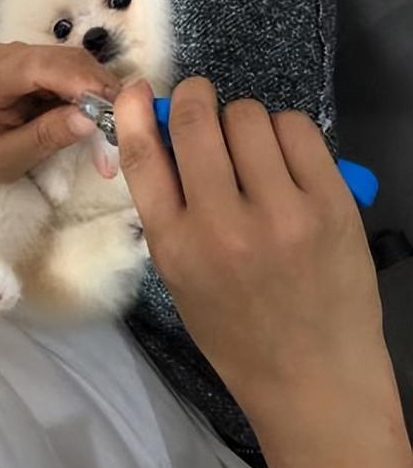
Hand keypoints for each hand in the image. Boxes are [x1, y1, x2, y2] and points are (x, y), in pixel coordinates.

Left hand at [0, 41, 119, 182]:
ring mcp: (17, 52)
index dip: (79, 81)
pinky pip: (68, 67)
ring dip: (97, 88)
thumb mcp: (7, 159)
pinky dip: (87, 88)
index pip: (39, 67)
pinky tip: (96, 111)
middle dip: (97, 86)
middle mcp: (3, 54)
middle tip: (124, 120)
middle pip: (62, 59)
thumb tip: (89, 120)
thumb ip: (46, 136)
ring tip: (113, 120)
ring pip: (71, 61)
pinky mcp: (31, 58)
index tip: (113, 105)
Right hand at [115, 77, 412, 467]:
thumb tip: (164, 134)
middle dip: (195, 99)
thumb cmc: (237, 331)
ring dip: (242, 121)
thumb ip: (169, 207)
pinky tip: (285, 158)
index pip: (143, 157)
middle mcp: (223, 223)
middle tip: (202, 107)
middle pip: (197, 119)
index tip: (138, 89)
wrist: (315, 378)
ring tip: (253, 151)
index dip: (136, 111)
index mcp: (176, 246)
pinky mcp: (331, 202)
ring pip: (248, 114)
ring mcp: (282, 211)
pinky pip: (296, 127)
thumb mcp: (180, 276)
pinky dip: (283, 131)